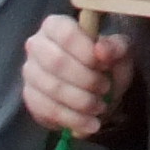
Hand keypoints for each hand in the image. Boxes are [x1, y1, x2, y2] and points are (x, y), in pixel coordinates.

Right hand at [19, 12, 131, 137]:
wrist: (99, 92)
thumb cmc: (107, 64)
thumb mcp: (120, 53)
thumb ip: (116, 47)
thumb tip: (102, 49)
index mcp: (57, 26)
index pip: (65, 33)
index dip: (85, 51)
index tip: (104, 66)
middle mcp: (37, 45)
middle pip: (56, 62)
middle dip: (85, 80)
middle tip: (105, 89)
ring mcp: (30, 72)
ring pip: (51, 89)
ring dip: (81, 102)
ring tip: (100, 108)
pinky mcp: (30, 97)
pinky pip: (47, 110)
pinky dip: (72, 120)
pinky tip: (90, 124)